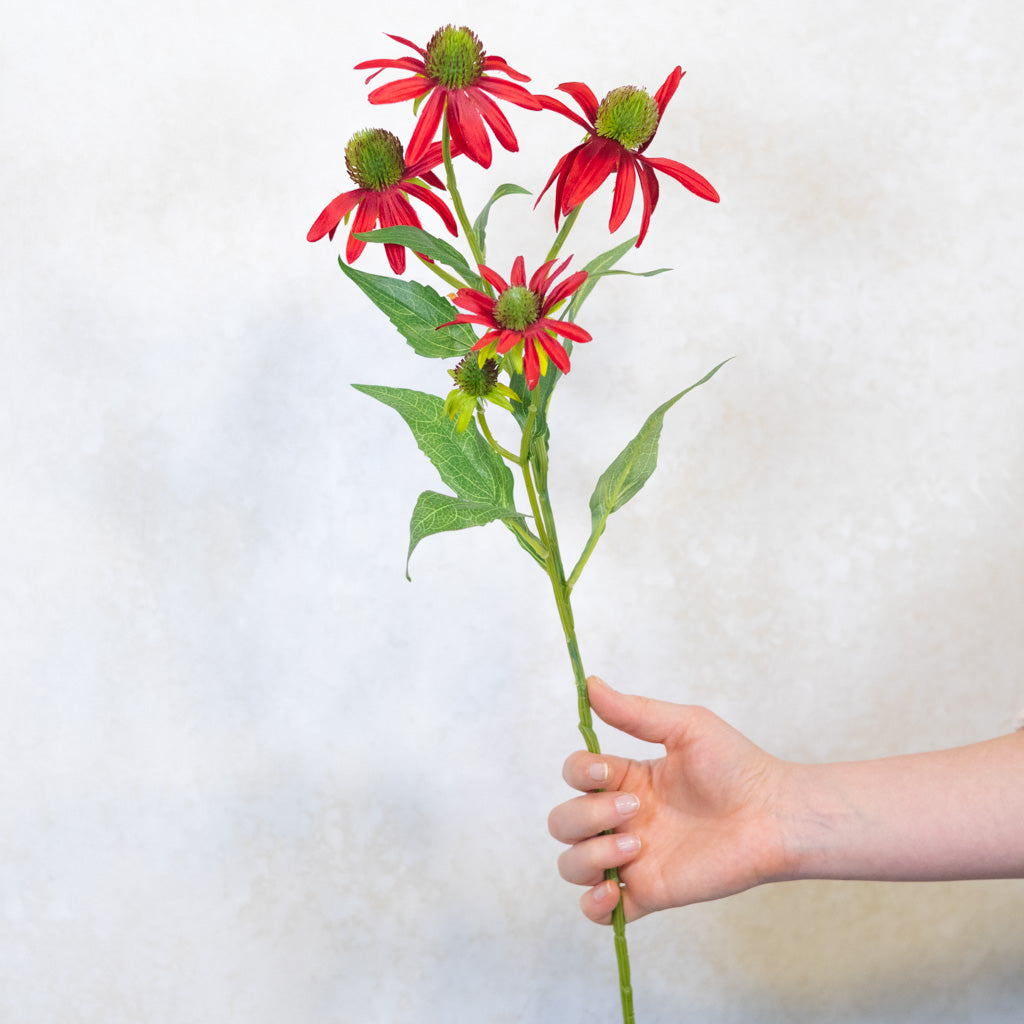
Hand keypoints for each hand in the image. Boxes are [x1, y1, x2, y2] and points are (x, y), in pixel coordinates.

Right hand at [548, 677, 792, 922]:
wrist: (775, 815)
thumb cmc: (737, 766)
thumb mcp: (684, 727)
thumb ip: (634, 712)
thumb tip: (590, 684)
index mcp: (627, 779)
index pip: (575, 775)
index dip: (579, 773)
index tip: (605, 771)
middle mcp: (621, 819)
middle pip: (563, 822)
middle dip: (586, 815)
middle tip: (634, 811)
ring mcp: (632, 857)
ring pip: (573, 865)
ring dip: (590, 855)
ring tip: (635, 847)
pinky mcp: (649, 892)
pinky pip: (599, 912)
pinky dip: (594, 905)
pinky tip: (614, 889)